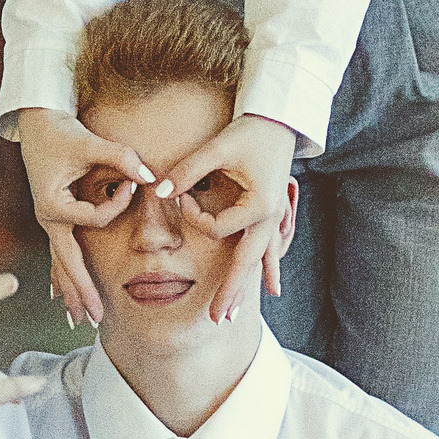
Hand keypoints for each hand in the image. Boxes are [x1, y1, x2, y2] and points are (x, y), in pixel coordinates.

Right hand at [15, 106, 154, 324]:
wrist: (35, 123)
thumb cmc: (60, 132)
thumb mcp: (91, 142)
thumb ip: (122, 158)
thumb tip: (151, 176)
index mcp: (53, 204)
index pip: (93, 219)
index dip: (117, 205)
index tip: (130, 183)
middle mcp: (47, 217)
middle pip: (66, 262)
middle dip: (81, 291)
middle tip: (94, 319)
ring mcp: (48, 220)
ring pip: (60, 263)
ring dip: (70, 291)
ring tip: (77, 320)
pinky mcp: (53, 217)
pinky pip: (58, 252)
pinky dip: (62, 274)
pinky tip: (60, 295)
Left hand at [164, 112, 296, 323]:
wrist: (280, 119)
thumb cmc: (249, 131)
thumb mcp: (217, 149)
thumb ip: (187, 171)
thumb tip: (159, 190)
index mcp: (259, 205)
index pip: (218, 228)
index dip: (194, 217)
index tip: (180, 196)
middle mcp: (270, 218)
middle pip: (246, 263)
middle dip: (229, 291)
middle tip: (215, 318)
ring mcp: (274, 218)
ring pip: (258, 261)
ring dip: (245, 288)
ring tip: (231, 315)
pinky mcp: (273, 214)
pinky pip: (268, 248)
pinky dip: (266, 268)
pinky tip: (270, 288)